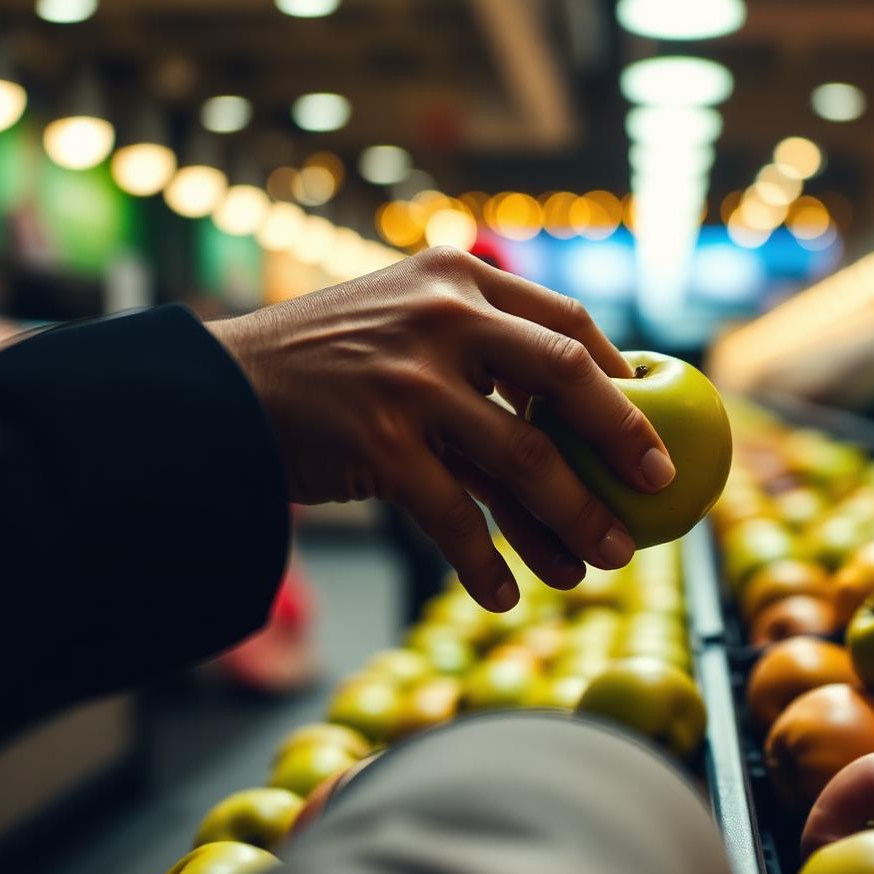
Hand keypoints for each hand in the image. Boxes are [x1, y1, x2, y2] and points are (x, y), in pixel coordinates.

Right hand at [206, 248, 675, 610]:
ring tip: (600, 563)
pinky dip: (486, 563)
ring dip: (570, 522)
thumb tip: (576, 415)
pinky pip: (455, 516)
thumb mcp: (400, 319)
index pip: (567, 323)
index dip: (622, 377)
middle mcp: (442, 315)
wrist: (217, 394)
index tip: (651, 424)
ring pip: (521, 461)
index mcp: (457, 278)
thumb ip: (477, 347)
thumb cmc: (324, 367)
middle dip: (621, 441)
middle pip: (565, 380)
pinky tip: (506, 594)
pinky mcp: (378, 443)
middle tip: (656, 490)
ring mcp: (410, 379)